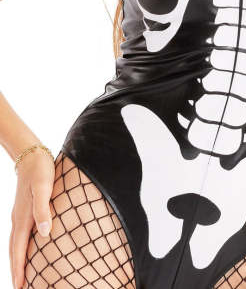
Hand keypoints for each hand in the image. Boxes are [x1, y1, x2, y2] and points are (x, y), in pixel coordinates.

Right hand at [10, 149, 55, 288]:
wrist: (32, 156)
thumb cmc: (41, 171)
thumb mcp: (44, 188)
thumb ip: (43, 209)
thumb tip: (45, 232)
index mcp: (23, 218)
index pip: (19, 250)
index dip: (20, 269)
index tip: (20, 287)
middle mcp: (19, 219)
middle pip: (14, 251)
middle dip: (16, 270)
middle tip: (19, 288)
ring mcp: (20, 215)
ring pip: (15, 243)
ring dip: (17, 260)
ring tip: (20, 275)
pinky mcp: (24, 209)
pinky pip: (19, 235)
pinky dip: (20, 247)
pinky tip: (26, 248)